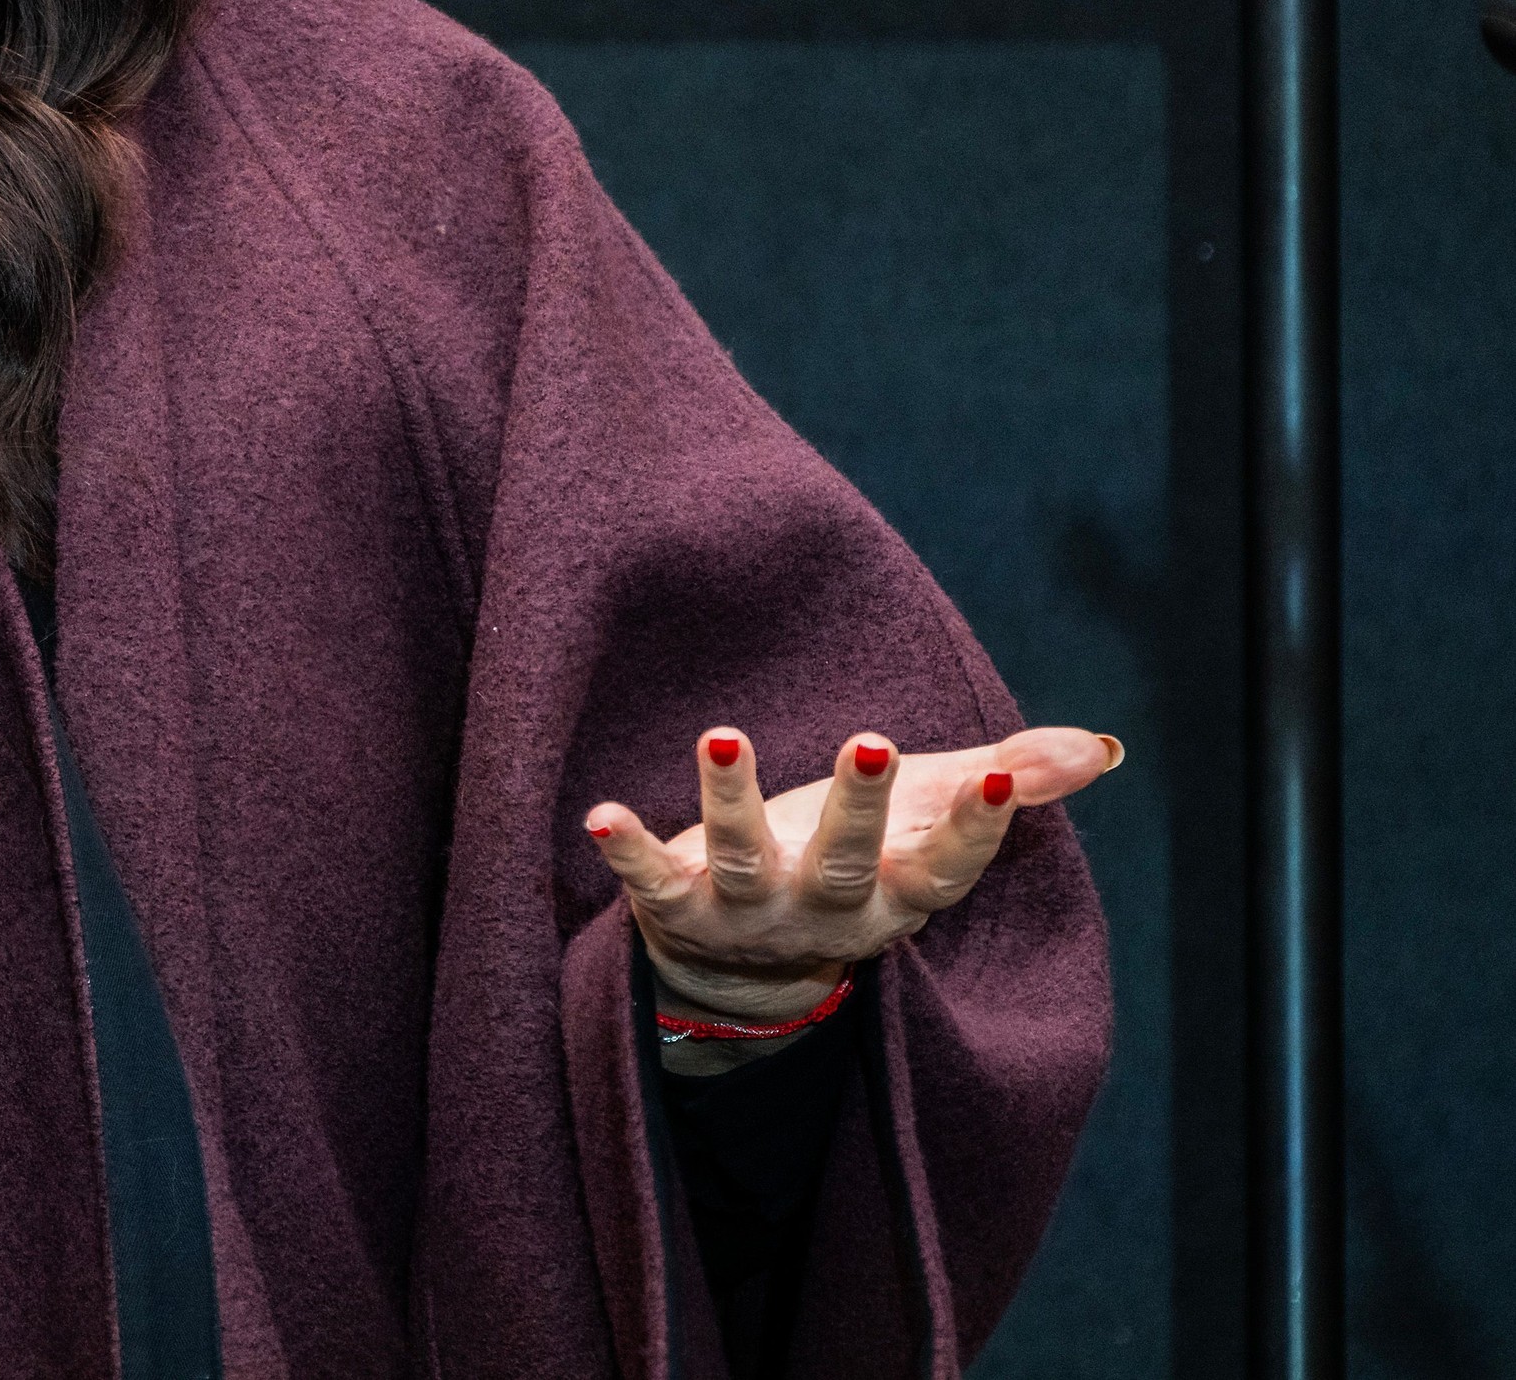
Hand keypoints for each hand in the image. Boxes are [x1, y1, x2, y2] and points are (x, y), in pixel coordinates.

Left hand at [585, 724, 1121, 1028]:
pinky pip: (650, 882)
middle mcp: (825, 910)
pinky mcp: (677, 910)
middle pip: (846, 862)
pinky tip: (599, 814)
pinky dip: (627, 850)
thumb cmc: (850, 864)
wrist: (746, 968)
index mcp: (895, 893)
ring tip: (720, 734)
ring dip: (730, 800)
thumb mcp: (925, 823)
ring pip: (743, 859)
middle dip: (859, 808)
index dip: (974, 828)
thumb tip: (1102, 749)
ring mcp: (749, 915)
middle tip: (869, 742)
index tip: (996, 775)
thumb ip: (1008, 780)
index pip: (944, 868)